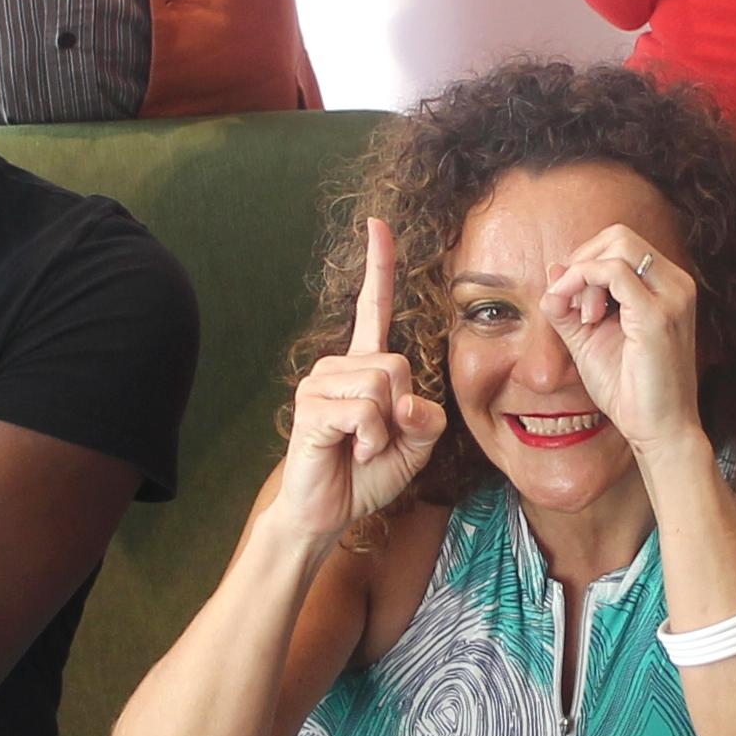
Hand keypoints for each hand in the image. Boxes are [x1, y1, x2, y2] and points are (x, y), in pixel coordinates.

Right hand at [278, 217, 446, 538]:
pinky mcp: (310, 406)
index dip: (378, 266)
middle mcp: (339, 365)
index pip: (372, 308)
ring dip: (384, 430)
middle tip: (377, 440)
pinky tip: (350, 452)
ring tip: (360, 446)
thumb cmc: (368, 473)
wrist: (328, 511)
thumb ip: (425, 415)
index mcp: (365, 366)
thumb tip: (404, 399)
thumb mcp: (415, 443)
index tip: (377, 224)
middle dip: (402, 410)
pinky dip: (369, 441)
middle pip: (399, 364)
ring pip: (383, 386)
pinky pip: (365, 412)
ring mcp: (320, 382)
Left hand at [541, 225, 707, 461]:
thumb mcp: (590, 338)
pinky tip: (580, 315)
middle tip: (574, 305)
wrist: (658, 430)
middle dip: (583, 262)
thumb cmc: (631, 390)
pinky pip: (612, 272)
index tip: (573, 303)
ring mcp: (673, 296)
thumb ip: (571, 304)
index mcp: (668, 287)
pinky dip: (583, 282)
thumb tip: (553, 269)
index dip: (586, 263)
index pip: (621, 245)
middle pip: (618, 236)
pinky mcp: (658, 315)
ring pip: (616, 247)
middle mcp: (677, 284)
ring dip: (584, 274)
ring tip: (583, 317)